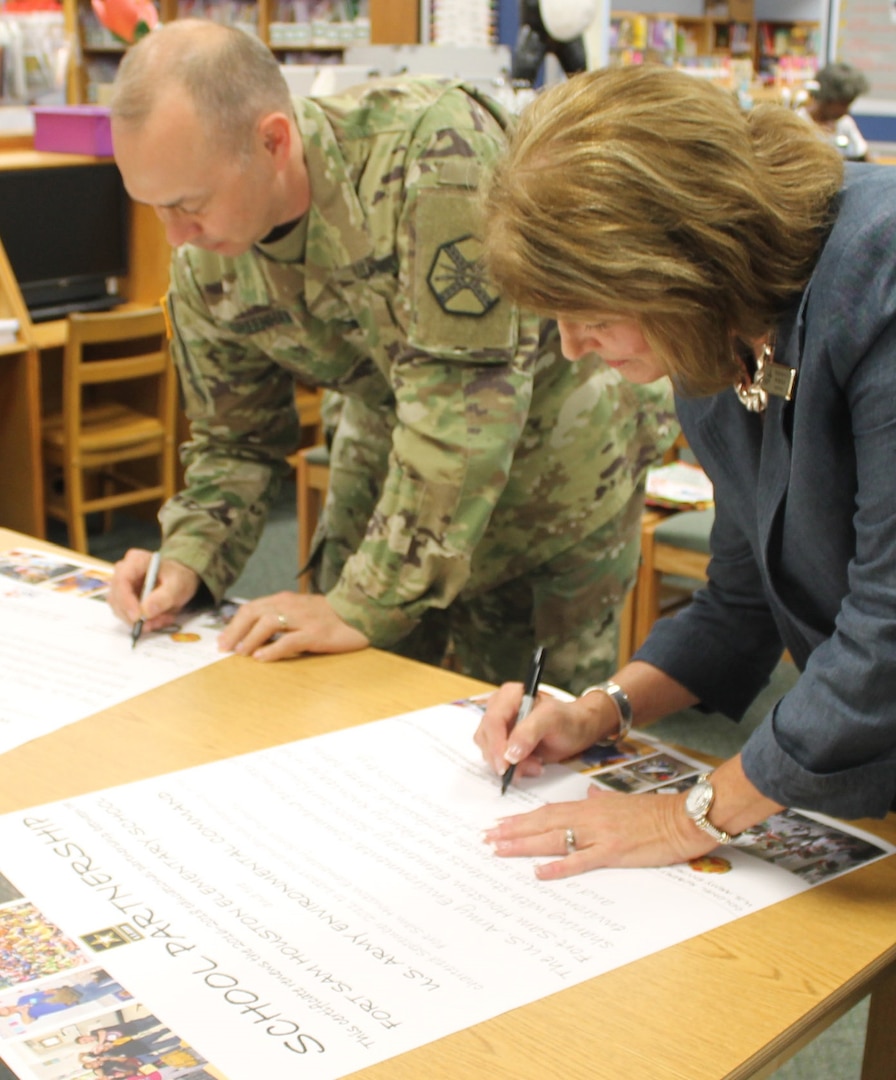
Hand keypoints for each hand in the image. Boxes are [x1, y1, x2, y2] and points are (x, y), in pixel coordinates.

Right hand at [108, 549, 198, 632]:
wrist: (180, 579)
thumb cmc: (178, 577)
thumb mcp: (178, 586)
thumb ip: (163, 598)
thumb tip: (145, 611)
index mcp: (136, 561)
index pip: (121, 580)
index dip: (126, 600)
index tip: (137, 617)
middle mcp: (124, 571)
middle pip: (116, 597)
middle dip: (134, 615)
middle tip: (155, 623)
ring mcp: (121, 586)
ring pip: (120, 609)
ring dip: (140, 621)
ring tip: (162, 619)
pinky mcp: (124, 599)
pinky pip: (127, 615)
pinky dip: (143, 622)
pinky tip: (159, 618)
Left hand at [218, 591, 368, 660]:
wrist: (361, 612)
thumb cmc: (330, 616)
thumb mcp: (301, 613)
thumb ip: (281, 619)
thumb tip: (254, 636)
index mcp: (286, 600)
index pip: (252, 608)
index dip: (234, 623)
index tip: (222, 639)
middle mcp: (291, 606)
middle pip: (254, 613)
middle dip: (235, 631)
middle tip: (223, 648)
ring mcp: (304, 619)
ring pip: (268, 624)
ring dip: (250, 639)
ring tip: (240, 653)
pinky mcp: (316, 633)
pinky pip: (290, 641)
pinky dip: (272, 649)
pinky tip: (262, 657)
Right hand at [473, 682, 610, 781]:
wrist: (577, 730)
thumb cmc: (567, 720)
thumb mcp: (553, 719)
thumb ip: (530, 731)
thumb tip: (510, 753)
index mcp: (509, 695)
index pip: (493, 720)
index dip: (496, 743)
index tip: (506, 764)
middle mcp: (499, 709)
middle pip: (486, 737)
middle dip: (505, 757)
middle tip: (531, 766)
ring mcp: (499, 727)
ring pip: (489, 751)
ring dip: (511, 765)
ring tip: (536, 765)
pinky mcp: (502, 744)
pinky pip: (497, 760)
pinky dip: (513, 768)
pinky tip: (532, 766)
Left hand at [483, 787, 714, 877]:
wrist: (681, 819)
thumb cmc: (654, 812)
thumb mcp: (622, 800)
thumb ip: (602, 799)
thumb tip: (590, 795)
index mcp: (590, 806)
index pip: (548, 812)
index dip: (522, 819)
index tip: (499, 824)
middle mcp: (589, 817)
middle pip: (543, 823)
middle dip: (512, 831)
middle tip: (486, 838)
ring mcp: (599, 834)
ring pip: (554, 839)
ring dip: (524, 845)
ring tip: (499, 850)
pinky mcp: (613, 852)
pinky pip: (580, 860)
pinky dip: (558, 866)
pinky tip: (538, 872)